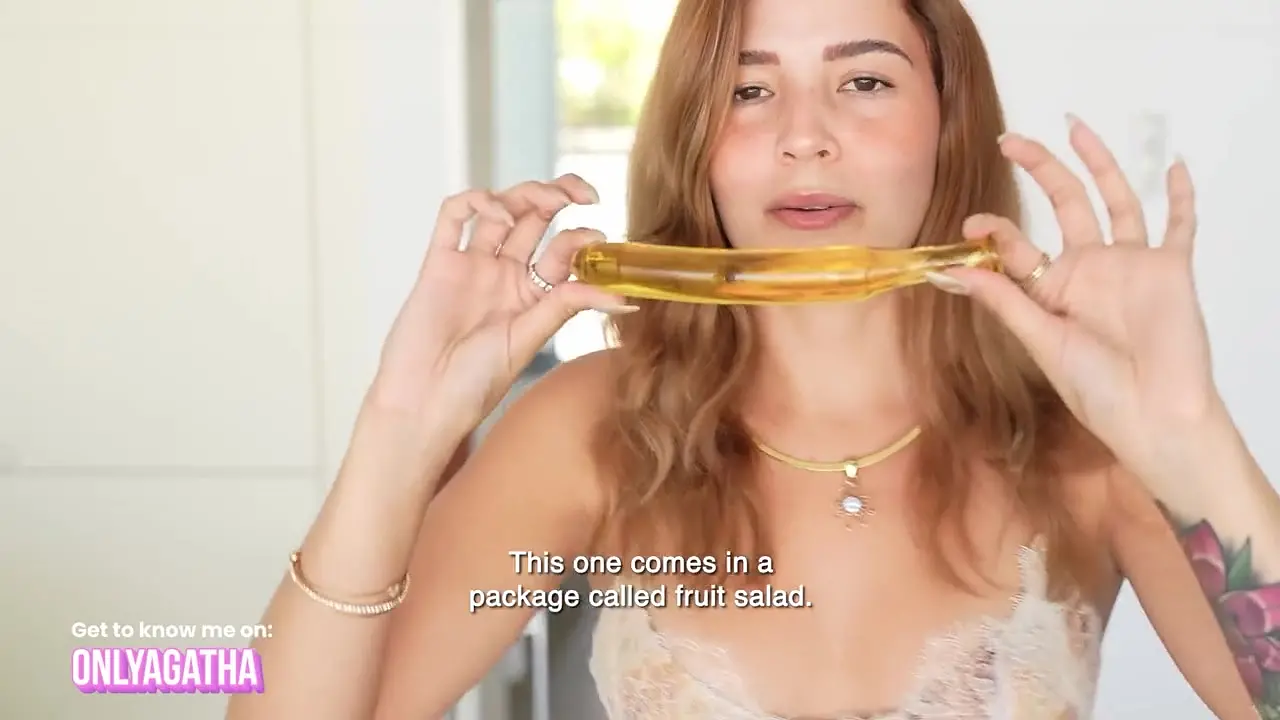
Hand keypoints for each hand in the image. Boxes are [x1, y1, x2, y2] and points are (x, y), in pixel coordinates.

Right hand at [369, 174, 632, 435]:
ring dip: (526, 193)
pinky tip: (495, 210)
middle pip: (534, 218)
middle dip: (561, 195)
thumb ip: (568, 305)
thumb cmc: (474, 383)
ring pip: (501, 209)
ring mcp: (472, 265)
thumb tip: (627, 296)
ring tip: (550, 200)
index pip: (563, 250)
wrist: (424, 402)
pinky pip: (453, 216)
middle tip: (586, 195)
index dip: (584, 237)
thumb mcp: (531, 338)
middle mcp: (504, 274)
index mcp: (532, 294)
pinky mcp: (439, 262)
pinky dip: (474, 201)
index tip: (602, 239)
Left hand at [931, 115, 1221, 494]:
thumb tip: (950, 272)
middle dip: (1040, 170)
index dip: (994, 231)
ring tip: (1075, 127)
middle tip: (1011, 140)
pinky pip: (1180, 225)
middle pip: (1064, 205)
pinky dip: (1182, 196)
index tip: (970, 225)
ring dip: (1098, 164)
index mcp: (1052, 288)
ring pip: (1116, 201)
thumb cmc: (1096, 389)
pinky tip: (1175, 166)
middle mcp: (1090, 269)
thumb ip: (1004, 301)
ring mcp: (1131, 265)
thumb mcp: (1041, 340)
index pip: (1019, 246)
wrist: (1154, 415)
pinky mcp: (1170, 270)